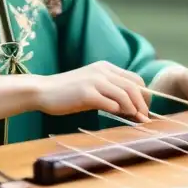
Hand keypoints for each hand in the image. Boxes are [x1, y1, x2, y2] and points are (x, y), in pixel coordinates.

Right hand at [33, 61, 150, 121]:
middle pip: (133, 87)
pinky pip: (109, 102)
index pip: (135, 79)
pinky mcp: (85, 93)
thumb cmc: (68, 93)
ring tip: (135, 119)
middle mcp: (102, 71)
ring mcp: (94, 81)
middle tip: (144, 117)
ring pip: (124, 94)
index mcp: (105, 68)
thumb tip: (132, 108)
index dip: (144, 95)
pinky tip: (117, 115)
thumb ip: (110, 91)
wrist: (43, 91)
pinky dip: (117, 110)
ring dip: (133, 109)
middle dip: (143, 104)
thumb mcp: (92, 86)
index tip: (144, 109)